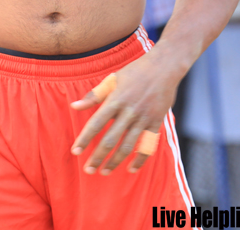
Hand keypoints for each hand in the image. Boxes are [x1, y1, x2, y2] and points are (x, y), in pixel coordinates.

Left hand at [69, 54, 173, 175]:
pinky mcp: (156, 122)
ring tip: (105, 171)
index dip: (85, 139)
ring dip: (115, 161)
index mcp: (115, 100)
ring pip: (128, 146)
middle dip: (98, 157)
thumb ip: (94, 95)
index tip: (75, 151)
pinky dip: (140, 159)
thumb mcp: (112, 79)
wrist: (165, 67)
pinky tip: (131, 169)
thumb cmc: (135, 71)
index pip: (96, 123)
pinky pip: (148, 145)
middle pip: (110, 139)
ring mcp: (144, 118)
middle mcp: (129, 111)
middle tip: (88, 170)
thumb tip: (74, 106)